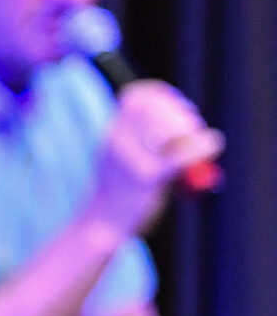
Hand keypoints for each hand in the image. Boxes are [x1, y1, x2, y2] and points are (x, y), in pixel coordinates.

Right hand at [87, 81, 222, 236]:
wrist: (104, 222)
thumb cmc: (121, 190)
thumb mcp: (123, 156)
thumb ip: (145, 137)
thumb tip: (184, 119)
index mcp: (112, 134)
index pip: (135, 97)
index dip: (160, 94)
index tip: (177, 104)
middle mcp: (117, 142)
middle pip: (154, 109)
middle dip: (181, 113)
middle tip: (194, 127)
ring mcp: (130, 160)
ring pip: (168, 130)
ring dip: (191, 129)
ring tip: (198, 142)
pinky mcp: (146, 178)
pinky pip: (181, 154)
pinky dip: (203, 146)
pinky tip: (211, 147)